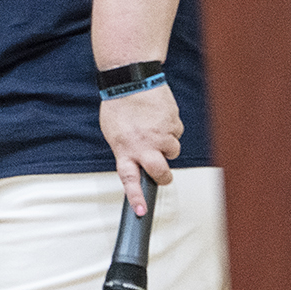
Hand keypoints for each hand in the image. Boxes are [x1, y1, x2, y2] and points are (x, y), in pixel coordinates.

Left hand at [100, 84, 182, 214]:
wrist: (131, 79)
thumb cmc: (119, 106)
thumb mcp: (113, 133)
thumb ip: (125, 150)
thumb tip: (137, 164)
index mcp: (124, 149)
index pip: (130, 179)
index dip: (136, 196)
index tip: (141, 211)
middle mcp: (144, 145)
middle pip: (161, 173)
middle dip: (164, 177)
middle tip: (162, 174)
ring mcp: (161, 135)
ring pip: (173, 151)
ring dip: (166, 145)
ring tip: (153, 128)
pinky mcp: (173, 123)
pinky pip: (177, 133)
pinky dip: (170, 128)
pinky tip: (159, 117)